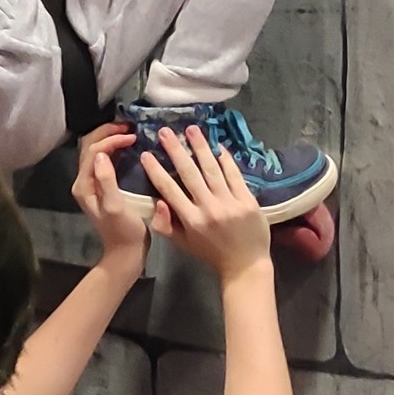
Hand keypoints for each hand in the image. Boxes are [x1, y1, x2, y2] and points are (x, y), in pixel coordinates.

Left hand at [72, 124, 152, 274]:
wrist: (126, 253)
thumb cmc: (124, 231)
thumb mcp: (116, 207)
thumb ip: (107, 181)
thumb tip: (102, 155)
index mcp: (84, 185)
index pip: (93, 151)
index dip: (111, 140)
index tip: (132, 137)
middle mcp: (83, 182)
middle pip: (89, 147)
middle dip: (107, 133)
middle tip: (129, 126)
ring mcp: (91, 184)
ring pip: (95, 152)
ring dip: (110, 138)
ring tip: (129, 132)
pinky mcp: (102, 186)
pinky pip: (104, 160)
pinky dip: (114, 149)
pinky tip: (128, 147)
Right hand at [138, 121, 269, 283]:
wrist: (245, 265)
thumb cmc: (211, 253)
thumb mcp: (183, 244)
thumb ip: (167, 224)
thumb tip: (158, 202)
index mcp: (191, 220)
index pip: (169, 190)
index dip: (156, 171)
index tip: (146, 154)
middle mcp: (208, 209)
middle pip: (189, 174)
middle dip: (176, 150)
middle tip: (166, 132)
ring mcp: (229, 203)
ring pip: (212, 169)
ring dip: (200, 147)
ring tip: (191, 129)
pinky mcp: (247, 200)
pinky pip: (234, 175)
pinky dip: (226, 160)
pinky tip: (217, 146)